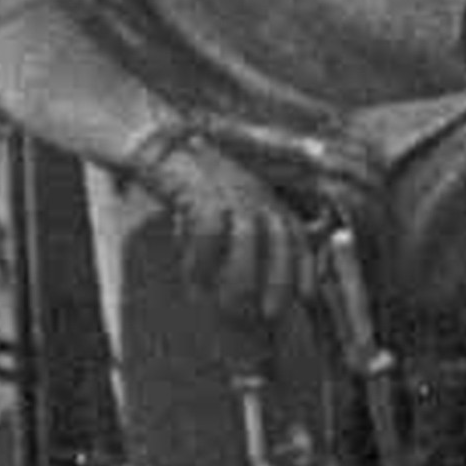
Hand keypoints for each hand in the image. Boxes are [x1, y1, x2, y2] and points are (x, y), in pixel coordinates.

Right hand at [124, 120, 307, 322]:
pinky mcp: (200, 188)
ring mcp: (230, 189)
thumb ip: (242, 249)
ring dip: (239, 277)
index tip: (307, 299)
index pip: (299, 237)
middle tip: (269, 316)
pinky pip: (209, 226)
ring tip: (224, 306)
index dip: (306, 269)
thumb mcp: (227, 215)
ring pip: (249, 236)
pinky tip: (191, 273)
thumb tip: (247, 299)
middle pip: (282, 238)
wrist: (158, 150)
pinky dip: (202, 256)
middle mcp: (256, 194)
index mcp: (268, 202)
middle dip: (280, 282)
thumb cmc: (193, 193)